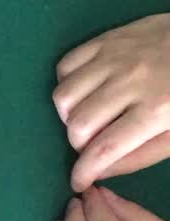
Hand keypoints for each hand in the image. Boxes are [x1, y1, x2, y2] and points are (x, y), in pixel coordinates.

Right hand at [53, 14, 169, 190]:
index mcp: (156, 110)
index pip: (105, 148)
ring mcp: (114, 57)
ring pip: (64, 95)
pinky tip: (85, 91)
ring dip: (69, 116)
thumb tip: (101, 171)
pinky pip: (65, 65)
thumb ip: (142, 155)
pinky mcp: (105, 39)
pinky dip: (67, 84)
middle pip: (79, 124)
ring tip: (86, 118)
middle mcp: (130, 81)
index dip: (84, 171)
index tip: (78, 181)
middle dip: (78, 145)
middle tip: (93, 145)